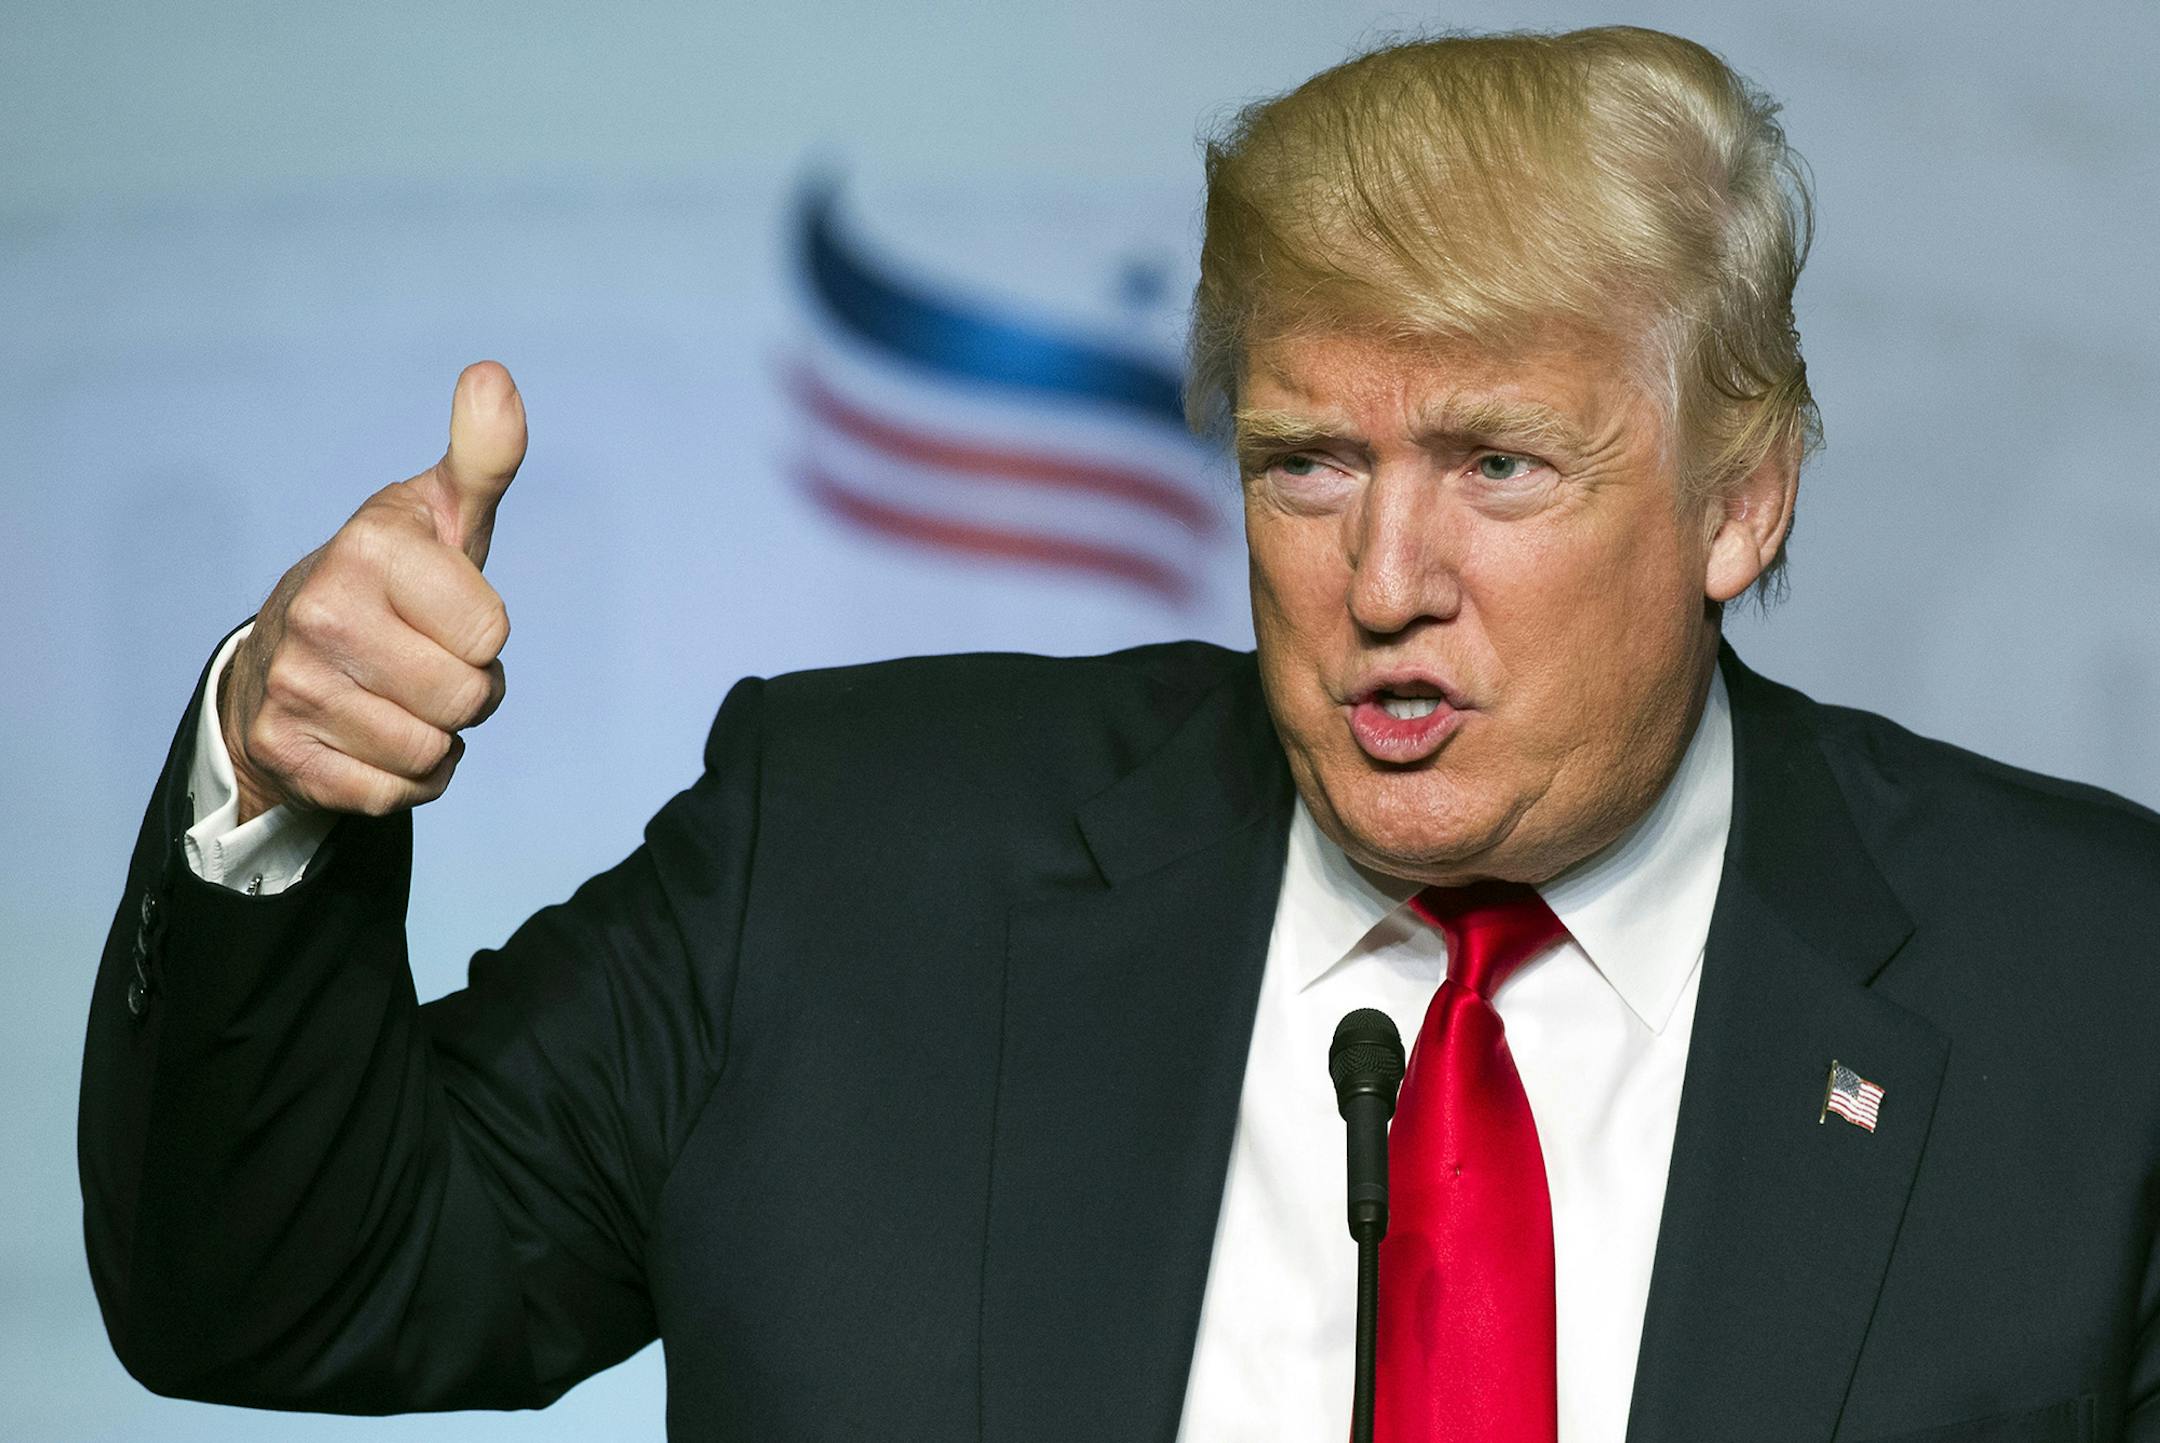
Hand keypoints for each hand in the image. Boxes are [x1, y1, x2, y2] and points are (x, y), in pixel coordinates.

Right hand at [220, 362, 525, 823]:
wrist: (288, 651)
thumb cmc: (394, 578)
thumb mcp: (443, 513)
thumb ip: (483, 455)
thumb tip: (493, 376)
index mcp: (368, 549)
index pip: (492, 635)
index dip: (485, 634)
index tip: (447, 613)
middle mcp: (321, 614)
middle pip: (468, 699)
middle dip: (469, 690)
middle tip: (429, 660)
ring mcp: (295, 687)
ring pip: (434, 751)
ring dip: (438, 735)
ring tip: (401, 694)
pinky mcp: (286, 752)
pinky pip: (396, 795)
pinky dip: (405, 777)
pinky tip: (376, 735)